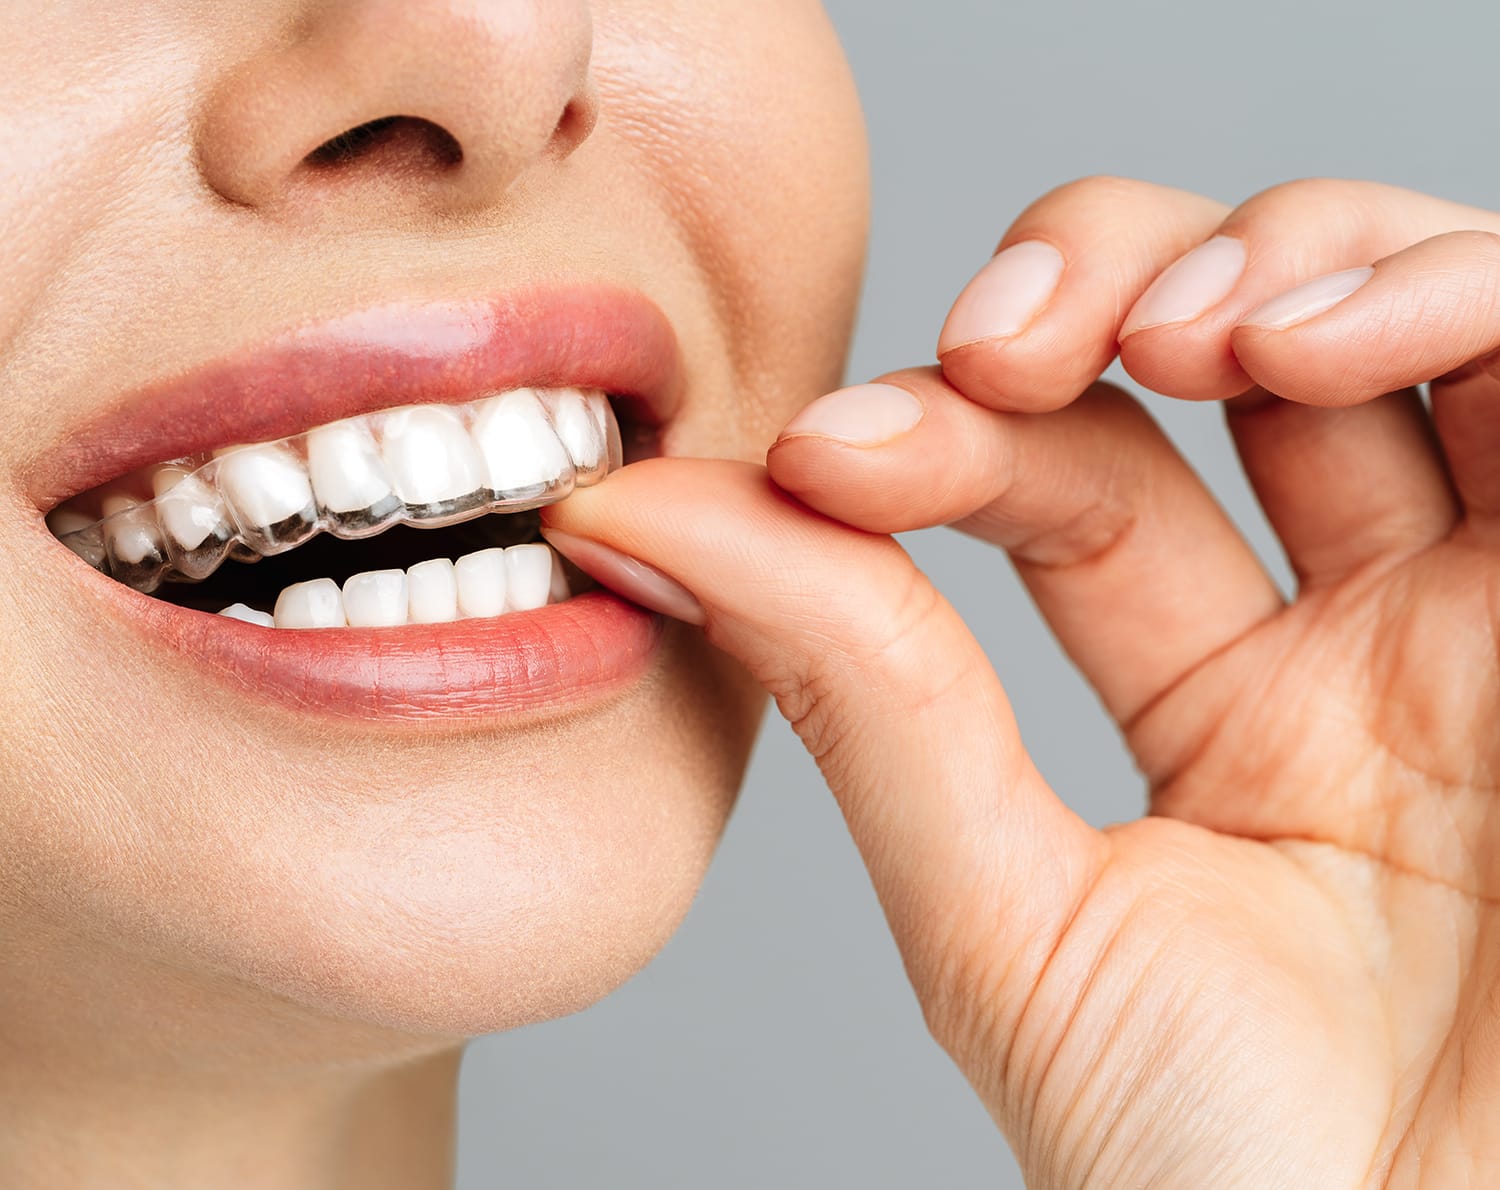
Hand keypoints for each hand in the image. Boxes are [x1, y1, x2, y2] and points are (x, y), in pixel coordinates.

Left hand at [543, 176, 1499, 1186]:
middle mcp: (1379, 633)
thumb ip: (857, 695)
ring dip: (1286, 257)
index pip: (1077, 469)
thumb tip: (635, 521)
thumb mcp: (1007, 914)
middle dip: (1110, 279)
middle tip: (1002, 346)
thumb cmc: (1225, 1168)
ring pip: (1407, 312)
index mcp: (1232, 704)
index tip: (818, 455)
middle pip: (1243, 337)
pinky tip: (1318, 340)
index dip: (949, 423)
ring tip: (1194, 336)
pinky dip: (1446, 298)